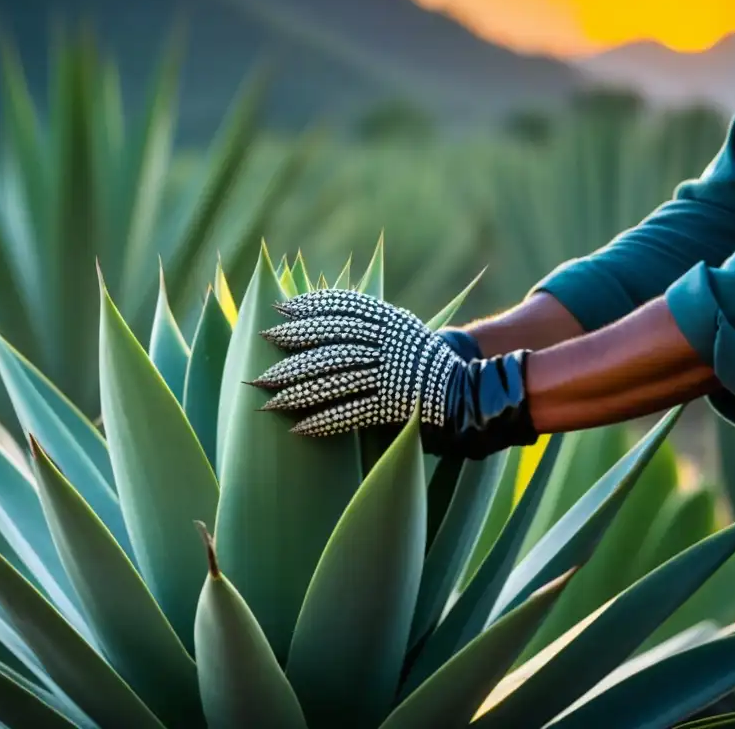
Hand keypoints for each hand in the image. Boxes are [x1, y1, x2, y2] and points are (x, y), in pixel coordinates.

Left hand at [250, 289, 538, 459]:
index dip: (310, 306)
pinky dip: (323, 421)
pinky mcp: (392, 405)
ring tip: (268, 398)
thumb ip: (375, 327)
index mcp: (392, 321)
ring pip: (334, 377)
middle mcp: (388, 344)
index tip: (281, 308)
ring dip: (298, 389)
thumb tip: (330, 319)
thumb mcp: (406, 333)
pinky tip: (298, 428)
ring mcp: (390, 374)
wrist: (473, 393)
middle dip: (294, 346)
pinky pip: (351, 412)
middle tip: (261, 352)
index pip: (343, 307)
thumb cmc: (433, 365)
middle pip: (331, 341)